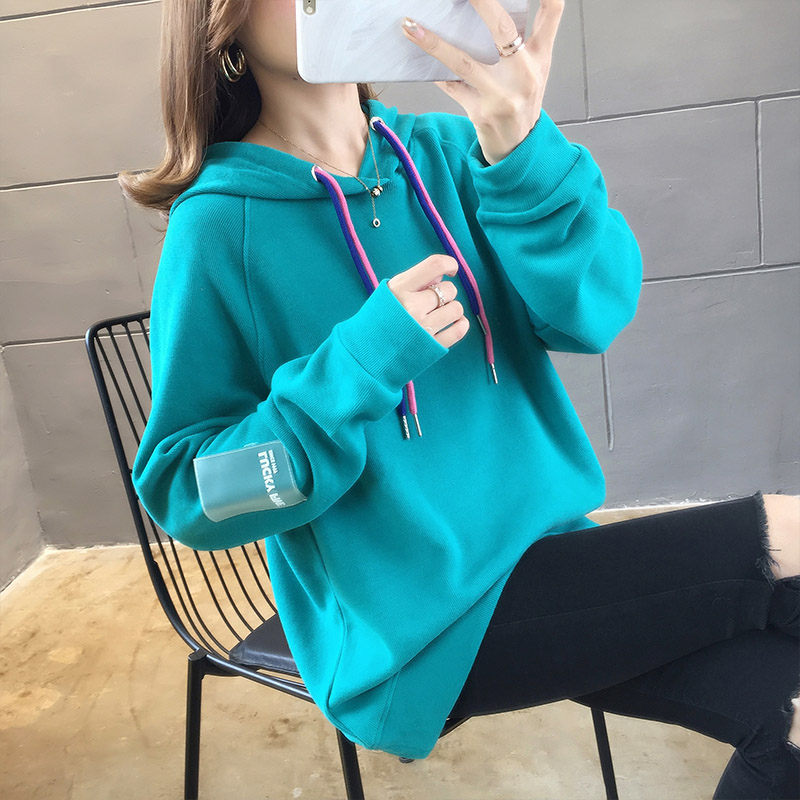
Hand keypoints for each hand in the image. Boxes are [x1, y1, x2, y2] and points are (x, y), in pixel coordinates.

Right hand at [387, 255, 469, 348]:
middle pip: (449, 289)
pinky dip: (460, 325)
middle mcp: (411, 307)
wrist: (366, 354)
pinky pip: (459, 330)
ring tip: (438, 316)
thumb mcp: (390, 293)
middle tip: (431, 303)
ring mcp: (422, 328)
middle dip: (445, 294)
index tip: (451, 270)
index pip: (435, 265)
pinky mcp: (431, 347)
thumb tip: (442, 274)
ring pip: (457, 309)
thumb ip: (415, 281)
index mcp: (399, 289)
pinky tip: (451, 324)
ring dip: (452, 310)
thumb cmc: (378, 320)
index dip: (449, 264)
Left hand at [401, 0, 564, 165]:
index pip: (552, 13)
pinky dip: (435, 71)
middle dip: (482, 4)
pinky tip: (418, 58)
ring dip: (434, 43)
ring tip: (412, 26)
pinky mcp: (481, 112)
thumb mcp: (536, 68)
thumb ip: (528, 37)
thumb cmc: (522, 102)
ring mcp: (501, 95)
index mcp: (539, 57)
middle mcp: (524, 74)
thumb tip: (499, 7)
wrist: (519, 147)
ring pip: (464, 61)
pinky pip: (451, 86)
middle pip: (503, 29)